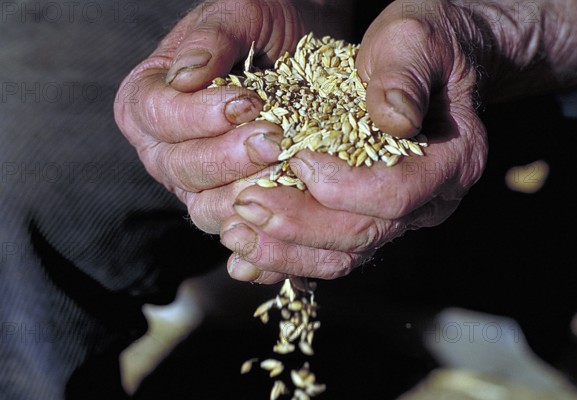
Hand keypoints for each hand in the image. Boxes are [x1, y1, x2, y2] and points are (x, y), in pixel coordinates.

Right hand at [114, 0, 315, 234]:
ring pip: (205, 206)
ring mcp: (193, 183)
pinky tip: (288, 207)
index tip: (246, 102)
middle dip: (228, 157)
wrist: (301, 50)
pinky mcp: (226, 205)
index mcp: (146, 100)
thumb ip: (211, 37)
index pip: (157, 116)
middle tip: (274, 140)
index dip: (198, 116)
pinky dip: (260, 225)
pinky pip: (236, 227)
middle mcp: (161, 148)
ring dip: (245, 193)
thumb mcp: (239, 14)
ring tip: (284, 169)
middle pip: (180, 167)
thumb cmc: (263, 28)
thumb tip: (185, 75)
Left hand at [220, 0, 488, 282]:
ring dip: (287, 250)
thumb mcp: (414, 40)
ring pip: (345, 253)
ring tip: (237, 232)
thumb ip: (402, 75)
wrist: (430, 61)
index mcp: (452, 159)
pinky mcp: (371, 216)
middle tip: (247, 203)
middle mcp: (430, 199)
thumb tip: (393, 118)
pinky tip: (248, 253)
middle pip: (364, 233)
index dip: (344, 187)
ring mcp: (401, 214)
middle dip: (301, 224)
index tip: (297, 159)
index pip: (397, 194)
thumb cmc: (424, 45)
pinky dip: (290, 256)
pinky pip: (332, 251)